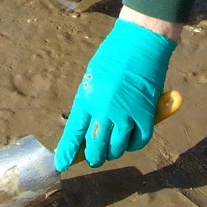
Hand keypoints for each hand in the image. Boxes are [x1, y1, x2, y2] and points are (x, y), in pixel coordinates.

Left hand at [55, 18, 177, 170]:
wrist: (140, 41)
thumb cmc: (114, 55)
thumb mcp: (93, 78)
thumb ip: (90, 101)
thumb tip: (88, 126)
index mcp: (86, 99)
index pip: (73, 133)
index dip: (67, 151)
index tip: (61, 164)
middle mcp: (104, 110)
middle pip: (95, 146)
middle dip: (93, 158)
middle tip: (94, 160)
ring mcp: (126, 114)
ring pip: (117, 148)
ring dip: (113, 153)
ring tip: (112, 151)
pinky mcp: (146, 114)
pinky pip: (139, 140)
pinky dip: (134, 144)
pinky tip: (131, 141)